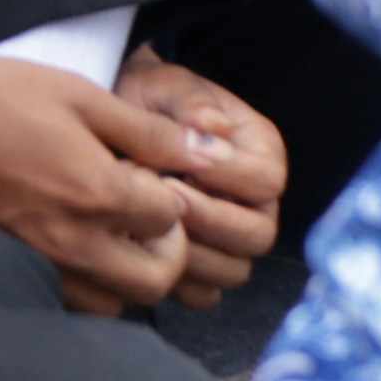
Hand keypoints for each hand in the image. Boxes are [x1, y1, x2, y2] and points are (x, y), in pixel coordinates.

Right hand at [0, 58, 197, 312]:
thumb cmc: (0, 98)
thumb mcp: (77, 95)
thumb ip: (147, 129)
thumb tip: (207, 149)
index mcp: (99, 190)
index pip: (171, 215)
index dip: (170, 192)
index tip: (147, 171)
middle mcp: (77, 238)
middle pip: (157, 277)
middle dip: (168, 250)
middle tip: (149, 216)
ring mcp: (45, 260)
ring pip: (117, 301)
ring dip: (130, 274)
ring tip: (113, 235)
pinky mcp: (17, 268)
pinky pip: (72, 303)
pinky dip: (90, 285)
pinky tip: (78, 248)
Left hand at [115, 48, 284, 305]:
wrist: (114, 123)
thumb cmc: (148, 101)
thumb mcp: (165, 85)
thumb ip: (188, 100)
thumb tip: (212, 126)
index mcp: (262, 156)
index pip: (266, 181)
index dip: (227, 178)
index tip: (182, 166)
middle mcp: (257, 204)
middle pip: (256, 236)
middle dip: (207, 221)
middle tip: (162, 198)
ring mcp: (231, 240)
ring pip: (231, 272)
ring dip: (189, 255)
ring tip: (147, 224)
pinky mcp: (202, 266)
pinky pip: (201, 294)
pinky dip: (174, 281)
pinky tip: (141, 252)